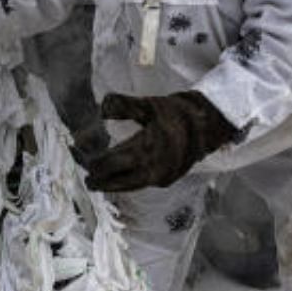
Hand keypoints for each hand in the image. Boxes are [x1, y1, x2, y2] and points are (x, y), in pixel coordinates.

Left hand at [84, 90, 238, 191]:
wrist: (208, 125)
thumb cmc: (177, 113)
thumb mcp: (149, 104)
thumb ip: (123, 106)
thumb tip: (101, 110)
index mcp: (143, 151)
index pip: (110, 164)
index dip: (94, 164)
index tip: (83, 161)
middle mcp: (150, 169)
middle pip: (118, 181)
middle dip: (101, 181)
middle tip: (88, 181)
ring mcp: (161, 177)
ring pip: (131, 186)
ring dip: (114, 185)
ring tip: (100, 183)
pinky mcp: (169, 179)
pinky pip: (143, 184)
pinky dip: (130, 182)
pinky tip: (124, 178)